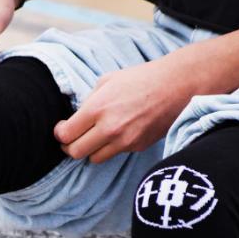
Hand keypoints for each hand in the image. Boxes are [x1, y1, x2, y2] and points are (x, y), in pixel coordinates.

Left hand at [54, 58, 196, 163]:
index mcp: (97, 109)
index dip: (59, 134)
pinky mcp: (137, 147)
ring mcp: (124, 141)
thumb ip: (88, 101)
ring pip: (94, 159)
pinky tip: (117, 133)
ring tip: (92, 138)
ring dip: (89, 150)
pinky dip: (111, 147)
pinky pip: (115, 154)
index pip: (65, 135)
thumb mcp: (108, 81)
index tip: (61, 129)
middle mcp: (109, 128)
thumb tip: (75, 117)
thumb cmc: (142, 78)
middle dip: (69, 147)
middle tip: (71, 139)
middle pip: (75, 153)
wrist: (179, 85)